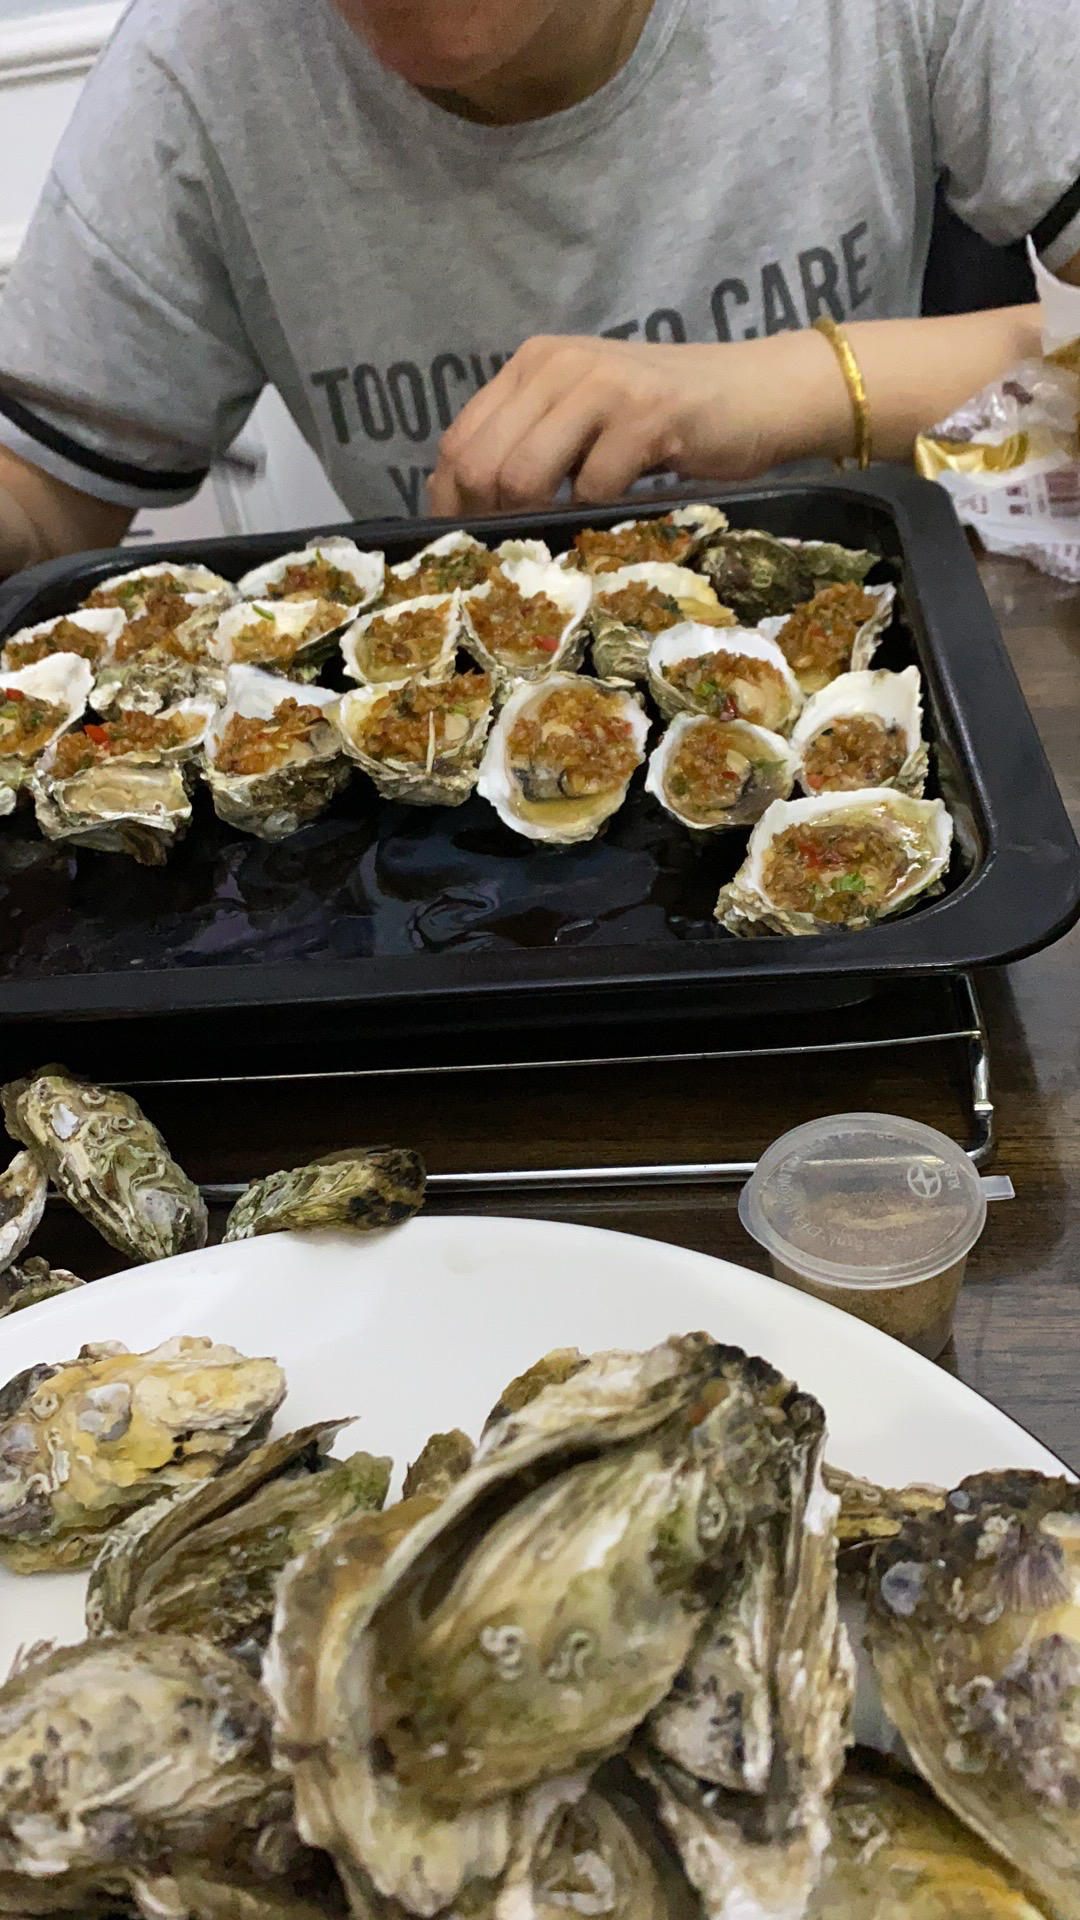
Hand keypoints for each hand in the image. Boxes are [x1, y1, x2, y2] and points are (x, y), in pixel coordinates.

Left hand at [427, 331, 831, 516]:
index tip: (473, 542)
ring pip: (524, 476)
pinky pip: (593, 487)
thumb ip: (532, 445)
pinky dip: (603, 512)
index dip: (454, 503)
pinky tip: (626, 504)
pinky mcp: (645, 413)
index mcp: (533, 364)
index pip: (458, 441)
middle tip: (526, 548)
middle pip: (481, 465)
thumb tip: (471, 511)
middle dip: (494, 520)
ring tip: (575, 527)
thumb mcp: (585, 419)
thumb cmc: (668, 422)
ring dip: (543, 519)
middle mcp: (557, 365)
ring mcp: (601, 385)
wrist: (758, 394)